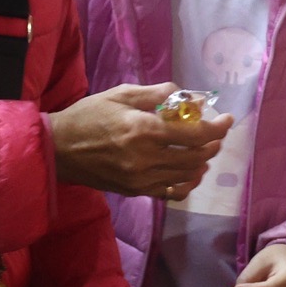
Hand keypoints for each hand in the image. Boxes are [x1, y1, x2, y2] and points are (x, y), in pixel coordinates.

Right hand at [49, 82, 231, 198]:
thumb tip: (189, 97)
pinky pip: (172, 191)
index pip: (195, 134)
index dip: (217, 128)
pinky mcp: (136, 191)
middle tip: (215, 133)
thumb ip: (157, 94)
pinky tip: (189, 172)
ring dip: (202, 161)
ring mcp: (142, 179)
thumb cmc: (88, 116)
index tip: (227, 119)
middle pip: (196, 156)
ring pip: (187, 175)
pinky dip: (186, 182)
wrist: (58, 150)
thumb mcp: (121, 94)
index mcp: (144, 130)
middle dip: (213, 144)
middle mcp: (147, 158)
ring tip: (204, 149)